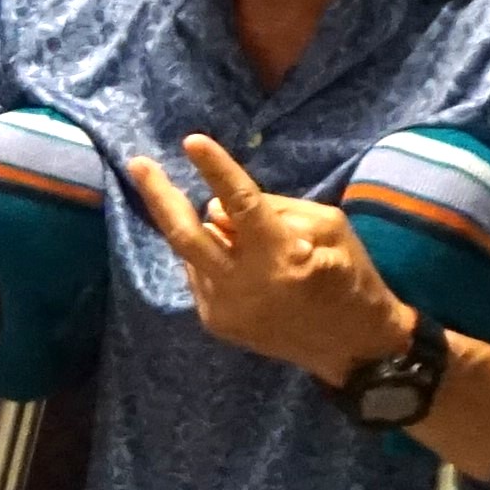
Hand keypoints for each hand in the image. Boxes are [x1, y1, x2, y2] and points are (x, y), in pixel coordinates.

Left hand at [130, 133, 413, 381]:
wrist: (351, 348)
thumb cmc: (350, 278)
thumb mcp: (329, 228)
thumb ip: (275, 209)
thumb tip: (218, 206)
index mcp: (280, 255)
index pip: (239, 203)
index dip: (215, 169)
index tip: (191, 141)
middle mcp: (242, 284)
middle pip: (186, 234)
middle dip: (159, 196)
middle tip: (138, 165)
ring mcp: (223, 307)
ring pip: (193, 252)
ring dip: (205, 232)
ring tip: (239, 236)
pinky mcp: (216, 322)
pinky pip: (200, 274)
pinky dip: (211, 257)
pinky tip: (240, 263)